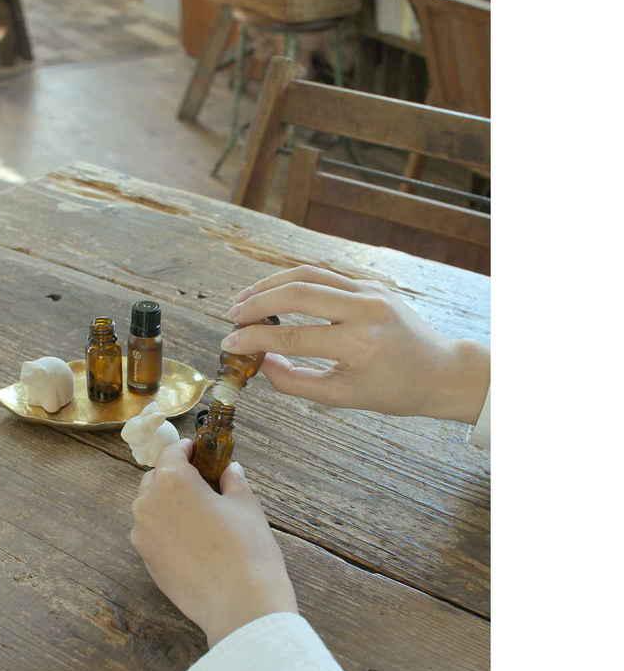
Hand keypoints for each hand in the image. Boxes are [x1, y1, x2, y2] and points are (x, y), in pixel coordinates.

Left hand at [130, 440, 297, 647]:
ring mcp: (142, 534)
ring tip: (197, 514)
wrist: (239, 604)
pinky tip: (191, 540)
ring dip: (167, 503)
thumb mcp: (246, 506)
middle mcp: (149, 503)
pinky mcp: (145, 560)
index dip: (186, 450)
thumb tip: (230, 470)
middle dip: (175, 476)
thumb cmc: (246, 547)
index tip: (198, 451)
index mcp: (173, 481)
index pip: (171, 453)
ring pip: (149, 507)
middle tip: (202, 484)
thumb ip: (233, 482)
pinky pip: (150, 533)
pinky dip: (165, 529)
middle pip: (156, 479)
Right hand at [224, 266, 489, 423]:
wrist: (441, 370)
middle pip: (297, 293)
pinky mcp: (370, 283)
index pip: (293, 338)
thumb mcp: (342, 397)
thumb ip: (295, 382)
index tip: (229, 342)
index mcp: (359, 345)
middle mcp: (365, 310)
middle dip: (257, 302)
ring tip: (244, 300)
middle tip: (232, 315)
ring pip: (308, 274)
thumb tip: (260, 363)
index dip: (255, 340)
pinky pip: (324, 275)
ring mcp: (369, 291)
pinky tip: (273, 292)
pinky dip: (293, 281)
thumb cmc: (394, 391)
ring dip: (270, 284)